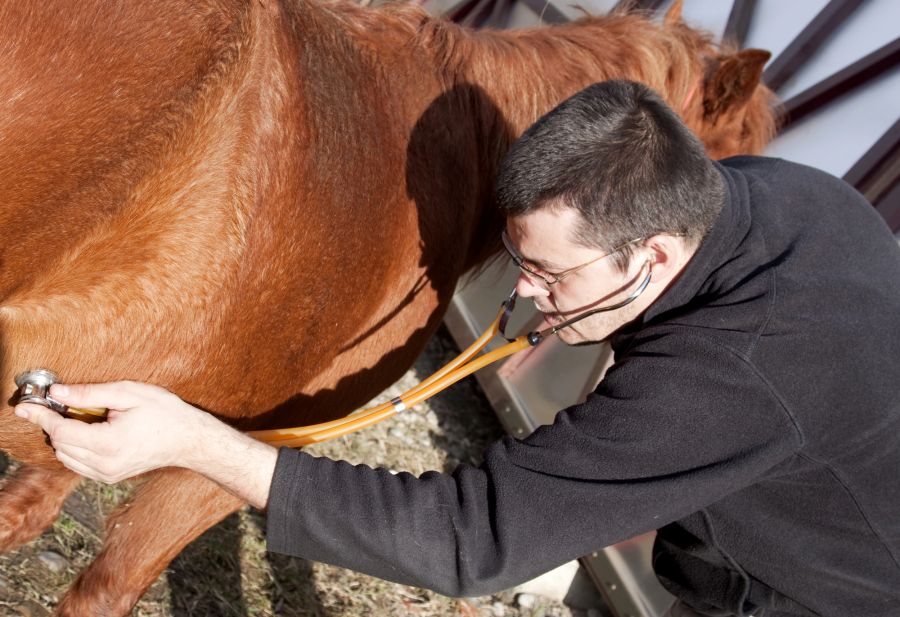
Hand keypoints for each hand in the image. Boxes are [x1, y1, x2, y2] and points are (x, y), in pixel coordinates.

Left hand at [15, 381, 209, 483]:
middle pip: (59, 445)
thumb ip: (90, 394)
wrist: (189, 440)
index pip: (60, 431)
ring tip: (81, 417)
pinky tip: (90, 431)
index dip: (41, 416)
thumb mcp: (129, 393)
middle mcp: (104, 465)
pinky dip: (75, 447)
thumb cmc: (164, 413)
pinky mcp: (108, 477)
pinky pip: (78, 463)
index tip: (25, 405)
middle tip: (58, 403)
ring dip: (64, 436)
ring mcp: (106, 474)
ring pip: (65, 456)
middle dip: (53, 424)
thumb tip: (57, 392)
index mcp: (108, 444)